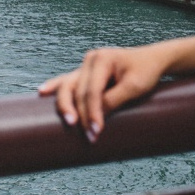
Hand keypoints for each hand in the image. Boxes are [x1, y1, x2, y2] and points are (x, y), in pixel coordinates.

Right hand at [39, 44, 171, 141]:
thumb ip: (115, 98)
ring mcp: (86, 66)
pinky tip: (42, 92)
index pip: (92, 90)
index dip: (92, 112)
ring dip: (65, 105)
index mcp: (102, 59)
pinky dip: (55, 87)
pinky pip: (68, 81)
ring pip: (69, 86)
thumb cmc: (146, 72)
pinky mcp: (85, 73)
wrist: (152, 60)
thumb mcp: (135, 86)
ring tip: (67, 120)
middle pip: (77, 90)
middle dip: (80, 114)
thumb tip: (96, 116)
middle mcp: (90, 60)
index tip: (96, 130)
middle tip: (88, 135)